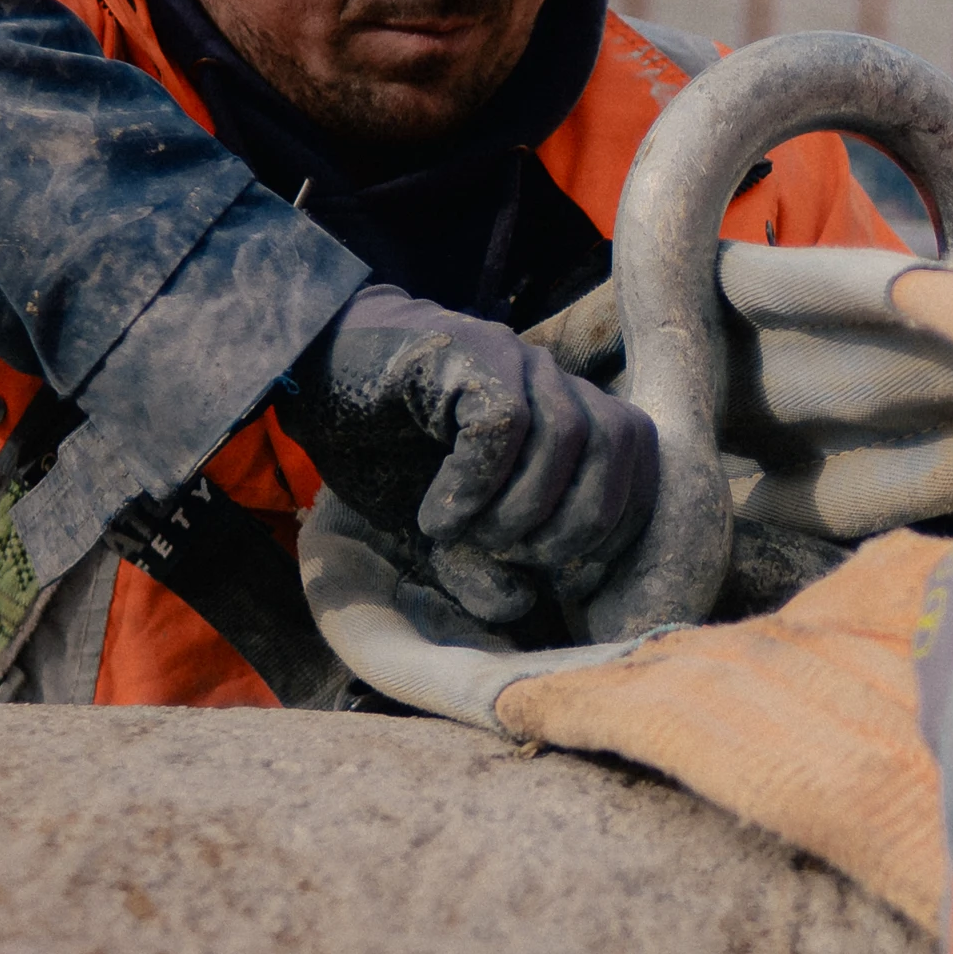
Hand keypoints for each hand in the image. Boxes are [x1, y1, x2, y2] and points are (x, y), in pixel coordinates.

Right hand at [284, 288, 663, 626]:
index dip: (613, 527)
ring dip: (521, 507)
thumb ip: (480, 568)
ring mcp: (514, 359)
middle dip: (574, 523)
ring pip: (567, 436)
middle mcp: (552, 380)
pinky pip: (504, 424)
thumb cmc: (386, 450)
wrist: (313, 374)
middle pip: (616, 447)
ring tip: (465, 533)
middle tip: (509, 554)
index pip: (640, 462)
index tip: (559, 571)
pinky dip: (476, 484)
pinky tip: (437, 512)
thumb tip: (520, 603)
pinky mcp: (469, 350)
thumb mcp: (438, 531)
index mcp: (568, 413)